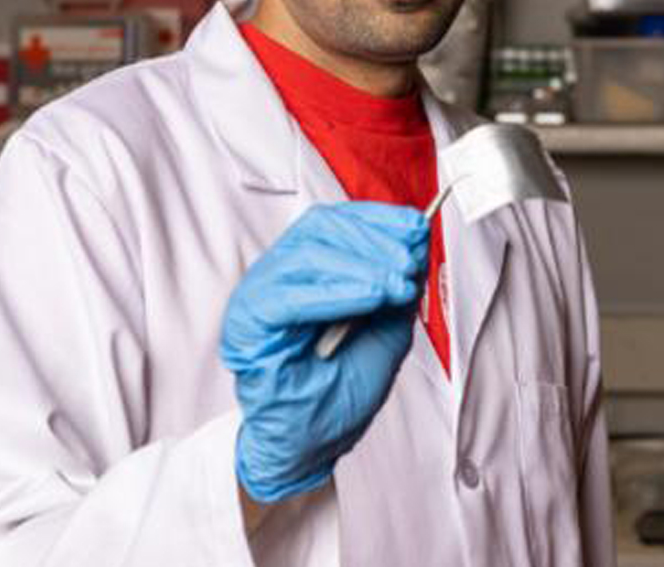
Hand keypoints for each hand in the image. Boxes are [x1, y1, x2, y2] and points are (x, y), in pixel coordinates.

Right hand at [220, 201, 428, 502]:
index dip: (378, 220)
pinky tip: (370, 298)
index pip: (337, 222)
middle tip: (410, 263)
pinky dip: (335, 293)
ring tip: (396, 285)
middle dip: (375, 241)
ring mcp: (259, 295)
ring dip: (362, 265)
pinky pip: (288, 296)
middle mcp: (279, 274)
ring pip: (307, 254)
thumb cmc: (338, 391)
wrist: (310, 444)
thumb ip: (397, 286)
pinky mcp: (247, 322)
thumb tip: (416, 241)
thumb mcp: (386, 329)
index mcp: (307, 270)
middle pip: (322, 229)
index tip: (416, 228)